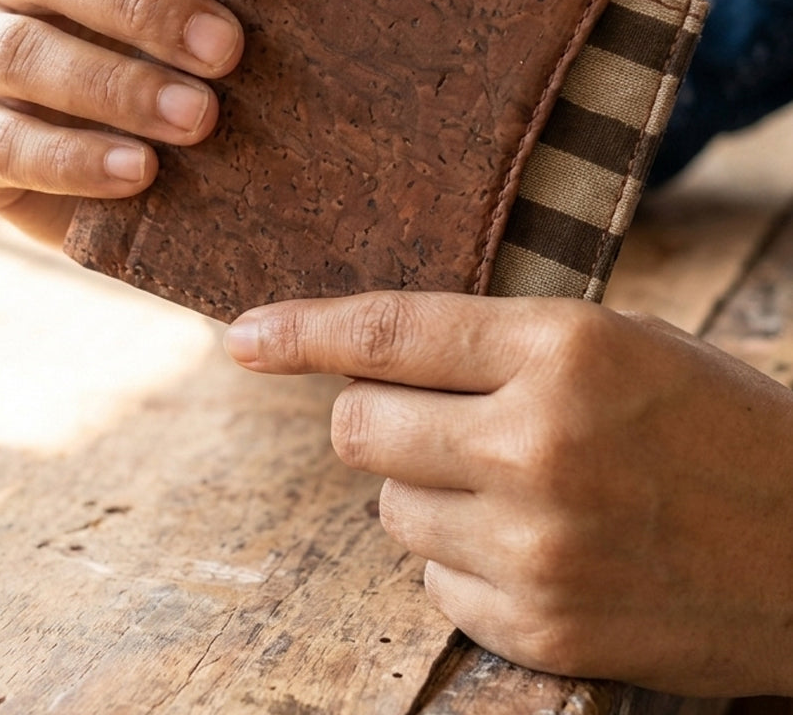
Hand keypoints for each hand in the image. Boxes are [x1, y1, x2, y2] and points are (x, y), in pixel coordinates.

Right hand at [0, 0, 242, 245]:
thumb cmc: (178, 56)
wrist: (121, 157)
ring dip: (116, 85)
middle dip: (145, 4)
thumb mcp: (201, 5)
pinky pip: (1, 143)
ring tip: (199, 120)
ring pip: (20, 51)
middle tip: (229, 51)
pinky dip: (72, 159)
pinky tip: (139, 172)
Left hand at [224, 291, 792, 695]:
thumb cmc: (713, 423)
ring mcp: (536, 546)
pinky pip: (435, 585)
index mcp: (564, 347)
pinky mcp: (542, 627)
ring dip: (428, 492)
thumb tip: (371, 358)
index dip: (302, 330)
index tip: (244, 336)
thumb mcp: (617, 344)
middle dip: (374, 419)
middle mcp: (538, 443)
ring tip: (516, 485)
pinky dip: (463, 561)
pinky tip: (538, 546)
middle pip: (359, 429)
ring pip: (392, 509)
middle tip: (425, 416)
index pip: (390, 332)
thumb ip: (498, 347)